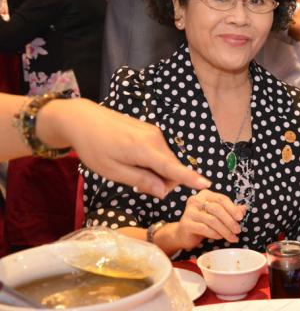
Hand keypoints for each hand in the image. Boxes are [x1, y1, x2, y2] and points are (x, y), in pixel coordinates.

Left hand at [38, 98, 210, 197]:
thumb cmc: (94, 147)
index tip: (206, 183)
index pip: (172, 167)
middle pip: (171, 167)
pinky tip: (134, 161)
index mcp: (144, 149)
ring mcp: (154, 133)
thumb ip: (140, 180)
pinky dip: (154, 162)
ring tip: (130, 171)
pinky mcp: (151, 131)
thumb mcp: (112, 171)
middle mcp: (155, 139)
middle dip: (163, 181)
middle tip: (137, 186)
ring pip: (166, 160)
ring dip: (157, 172)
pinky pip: (161, 152)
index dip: (189, 178)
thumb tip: (162, 190)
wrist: (83, 119)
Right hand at [172, 190, 246, 250]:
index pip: (221, 199)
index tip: (241, 217)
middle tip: (238, 230)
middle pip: (217, 209)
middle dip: (230, 221)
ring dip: (225, 230)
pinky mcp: (186, 224)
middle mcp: (196, 200)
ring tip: (232, 237)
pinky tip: (220, 237)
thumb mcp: (218, 215)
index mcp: (205, 194)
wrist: (183, 234)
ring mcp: (189, 212)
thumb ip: (230, 210)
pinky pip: (204, 229)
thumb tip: (244, 208)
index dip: (232, 208)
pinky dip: (214, 234)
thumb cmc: (203, 222)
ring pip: (212, 220)